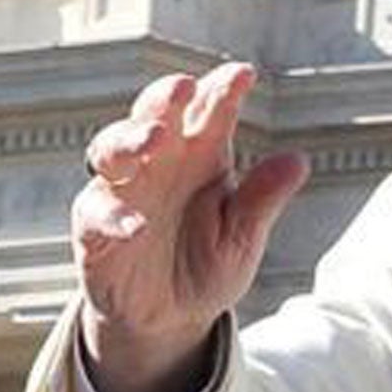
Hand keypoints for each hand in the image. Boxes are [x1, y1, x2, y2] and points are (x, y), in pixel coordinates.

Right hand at [74, 63, 308, 391]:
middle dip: (165, 97)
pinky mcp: (93, 229)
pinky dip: (113, 216)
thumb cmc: (209, 265)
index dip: (224, 90)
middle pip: (154, 116)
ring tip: (155, 138)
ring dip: (130, 139)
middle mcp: (159, 165)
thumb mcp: (243, 236)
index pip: (212, 114)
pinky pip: (95, 214)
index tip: (244, 73)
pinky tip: (136, 225)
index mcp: (202, 157)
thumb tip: (298, 161)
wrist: (171, 318)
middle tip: (184, 86)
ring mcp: (123, 193)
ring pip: (112, 150)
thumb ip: (262, 200)